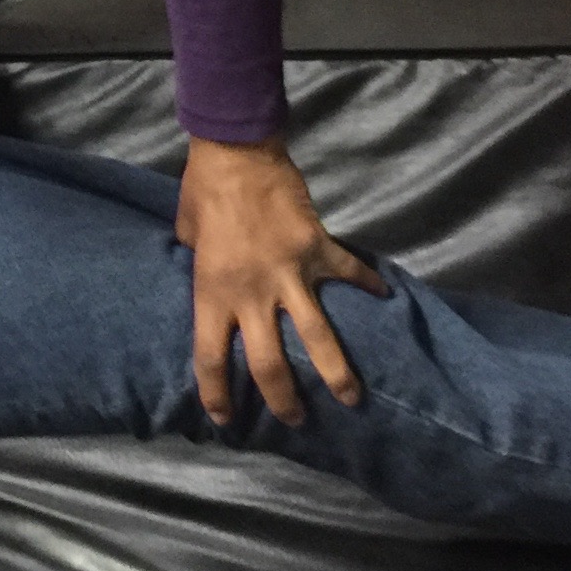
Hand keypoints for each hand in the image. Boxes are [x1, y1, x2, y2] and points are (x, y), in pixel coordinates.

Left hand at [176, 135, 386, 427]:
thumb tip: (211, 279)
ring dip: (337, 373)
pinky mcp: (319, 248)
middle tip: (296, 419)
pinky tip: (384, 298)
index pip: (211, 358)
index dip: (217, 394)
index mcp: (212, 292)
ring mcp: (290, 273)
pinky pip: (350, 274)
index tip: (225, 419)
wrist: (236, 150)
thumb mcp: (187, 237)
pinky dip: (368, 285)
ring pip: (319, 337)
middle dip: (284, 400)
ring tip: (352, 398)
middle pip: (270, 364)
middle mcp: (252, 293)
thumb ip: (200, 267)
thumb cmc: (203, 191)